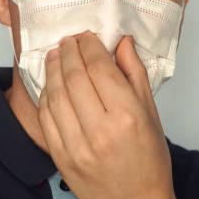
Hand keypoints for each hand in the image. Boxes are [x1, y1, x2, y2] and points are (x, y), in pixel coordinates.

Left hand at [38, 31, 176, 198]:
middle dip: (69, 51)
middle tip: (69, 40)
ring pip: (56, 94)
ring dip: (53, 68)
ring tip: (56, 55)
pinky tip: (51, 83)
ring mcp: (77, 146)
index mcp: (127, 116)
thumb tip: (123, 42)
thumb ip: (135, 74)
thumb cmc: (149, 161)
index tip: (87, 36)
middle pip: (75, 76)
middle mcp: (101, 130)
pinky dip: (46, 95)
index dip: (90, 45)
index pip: (99, 67)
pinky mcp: (61, 157)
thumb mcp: (151, 114)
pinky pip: (46, 117)